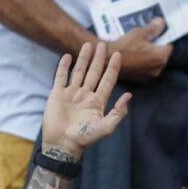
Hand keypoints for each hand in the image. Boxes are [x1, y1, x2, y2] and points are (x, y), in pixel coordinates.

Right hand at [42, 42, 130, 159]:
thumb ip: (118, 112)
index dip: (113, 68)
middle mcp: (86, 95)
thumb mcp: (106, 127)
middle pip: (94, 72)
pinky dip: (64, 67)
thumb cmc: (85, 139)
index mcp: (98, 102)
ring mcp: (72, 94)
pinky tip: (68, 56)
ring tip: (87, 45)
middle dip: (99, 59)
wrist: (63, 144)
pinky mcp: (57, 94)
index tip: (117, 55)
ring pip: (79, 72)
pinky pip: (61, 77)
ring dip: (83, 58)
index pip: (108, 80)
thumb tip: (129, 95)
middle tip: (102, 44)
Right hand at [109, 18, 172, 80]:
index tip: (156, 35)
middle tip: (145, 41)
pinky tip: (133, 57)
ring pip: (154, 63)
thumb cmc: (125, 46)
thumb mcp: (140, 33)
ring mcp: (150, 76)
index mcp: (161, 57)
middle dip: (156, 48)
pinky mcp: (141, 80)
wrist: (108, 60)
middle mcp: (158, 69)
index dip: (163, 39)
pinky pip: (146, 69)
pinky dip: (143, 64)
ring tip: (138, 48)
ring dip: (149, 56)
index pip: (169, 46)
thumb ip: (153, 28)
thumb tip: (161, 23)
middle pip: (162, 55)